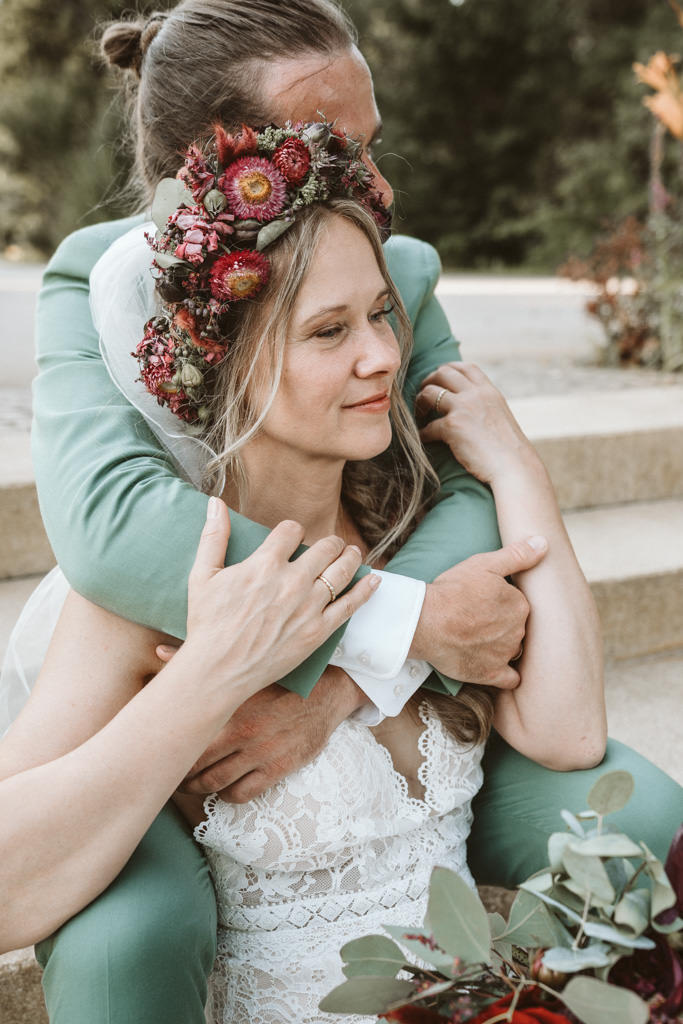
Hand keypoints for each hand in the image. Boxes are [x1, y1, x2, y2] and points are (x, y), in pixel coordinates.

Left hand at [154, 648, 365, 801]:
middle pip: (196, 764)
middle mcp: (242, 731)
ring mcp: (260, 752)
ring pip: (215, 782)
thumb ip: (202, 664)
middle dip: (180, 774)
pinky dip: (227, 795)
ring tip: (191, 785)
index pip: (188, 734)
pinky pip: (242, 793)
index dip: (170, 748)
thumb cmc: (279, 678)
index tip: (161, 750)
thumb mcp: (244, 669)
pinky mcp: (278, 768)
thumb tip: (159, 652)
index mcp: (230, 705)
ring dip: (198, 788)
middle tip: (171, 773)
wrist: (328, 692)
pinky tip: (223, 788)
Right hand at [184, 497, 378, 697]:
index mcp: (265, 564)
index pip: (291, 530)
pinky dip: (365, 590)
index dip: (292, 530)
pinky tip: (373, 580)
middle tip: (330, 544)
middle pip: (324, 547)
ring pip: (342, 570)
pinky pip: (350, 605)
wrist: (217, 671)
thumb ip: (214, 537)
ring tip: (352, 553)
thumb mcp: (203, 575)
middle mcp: (292, 582)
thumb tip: (215, 504)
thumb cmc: (207, 624)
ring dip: (350, 557)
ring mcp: (308, 607)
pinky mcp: (318, 631)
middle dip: (329, 542)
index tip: (291, 536)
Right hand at [410, 538, 547, 686]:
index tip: (486, 601)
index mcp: (520, 605)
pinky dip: (505, 673)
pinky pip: (509, 678)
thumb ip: (517, 555)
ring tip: (480, 639)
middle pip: (517, 627)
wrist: (425, 622)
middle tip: (480, 618)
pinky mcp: (491, 673)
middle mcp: (518, 631)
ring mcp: (505, 654)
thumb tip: (544, 543)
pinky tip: (493, 665)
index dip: (502, 602)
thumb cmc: (452, 590)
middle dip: (503, 623)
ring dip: (502, 646)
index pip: (519, 604)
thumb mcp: (484, 564)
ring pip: (513, 649)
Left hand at [416, 362, 537, 484]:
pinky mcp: (452, 427)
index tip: (438, 379)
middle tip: (424, 396)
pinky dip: (422, 433)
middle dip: (429, 381)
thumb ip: (485, 406)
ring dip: (420, 402)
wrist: (514, 467)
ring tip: (420, 414)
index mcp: (489, 392)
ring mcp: (463, 408)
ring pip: (429, 392)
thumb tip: (472, 408)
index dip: (448, 369)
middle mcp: (476, 394)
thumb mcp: (501, 417)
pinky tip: (423, 439)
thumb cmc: (509, 450)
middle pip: (443, 373)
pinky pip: (428, 426)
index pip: (466, 367)